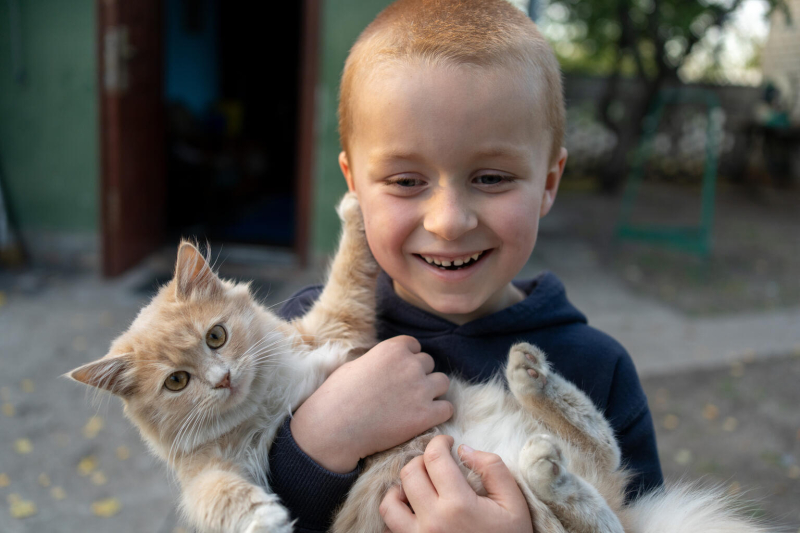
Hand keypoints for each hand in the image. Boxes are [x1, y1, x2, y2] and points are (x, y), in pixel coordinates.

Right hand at [291, 336, 452, 472]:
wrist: (334, 429)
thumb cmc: (336, 397)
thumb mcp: (354, 365)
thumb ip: (378, 360)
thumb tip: (386, 363)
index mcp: (392, 349)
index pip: (414, 345)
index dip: (407, 359)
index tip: (398, 373)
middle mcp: (410, 365)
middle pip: (428, 363)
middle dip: (419, 375)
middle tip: (404, 392)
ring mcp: (420, 389)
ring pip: (442, 382)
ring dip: (432, 392)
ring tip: (416, 405)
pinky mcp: (426, 415)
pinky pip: (447, 408)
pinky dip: (438, 413)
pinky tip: (424, 419)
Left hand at [380, 435, 532, 532]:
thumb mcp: (513, 503)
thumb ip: (492, 469)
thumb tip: (464, 449)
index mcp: (458, 505)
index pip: (434, 458)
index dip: (439, 442)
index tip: (447, 443)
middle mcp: (432, 521)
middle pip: (409, 474)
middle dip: (422, 459)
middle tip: (437, 462)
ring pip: (390, 502)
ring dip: (402, 487)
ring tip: (420, 484)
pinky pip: (391, 526)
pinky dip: (396, 511)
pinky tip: (414, 506)